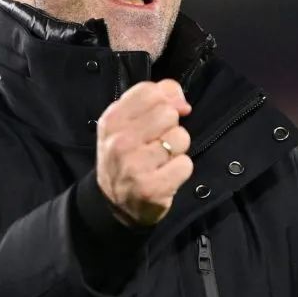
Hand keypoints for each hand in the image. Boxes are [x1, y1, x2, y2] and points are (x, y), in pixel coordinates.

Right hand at [95, 79, 193, 225]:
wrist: (114, 205)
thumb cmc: (126, 156)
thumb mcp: (127, 123)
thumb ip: (155, 100)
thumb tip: (182, 102)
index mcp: (112, 120)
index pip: (149, 91)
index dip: (164, 99)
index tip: (162, 115)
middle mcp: (120, 141)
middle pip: (168, 113)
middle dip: (170, 126)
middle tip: (157, 142)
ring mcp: (134, 166)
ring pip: (180, 137)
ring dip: (177, 149)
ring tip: (161, 159)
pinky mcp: (152, 188)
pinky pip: (185, 164)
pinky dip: (180, 170)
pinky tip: (166, 175)